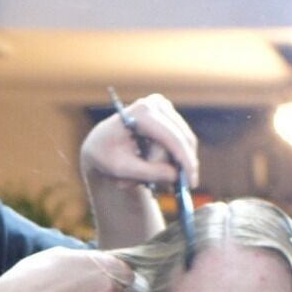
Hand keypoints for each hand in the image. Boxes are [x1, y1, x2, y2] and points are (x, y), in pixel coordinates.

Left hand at [80, 92, 198, 191]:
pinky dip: (170, 157)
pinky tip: (152, 163)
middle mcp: (156, 104)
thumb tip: (176, 175)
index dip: (184, 161)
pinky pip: (180, 141)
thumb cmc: (105, 155)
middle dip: (173, 165)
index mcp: (142, 113)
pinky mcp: (169, 114)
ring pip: (182, 143)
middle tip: (169, 187)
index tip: (191, 183)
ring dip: (166, 163)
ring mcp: (164, 107)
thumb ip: (148, 172)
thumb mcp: (121, 168)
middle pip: (179, 141)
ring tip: (143, 172)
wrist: (100, 143)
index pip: (172, 138)